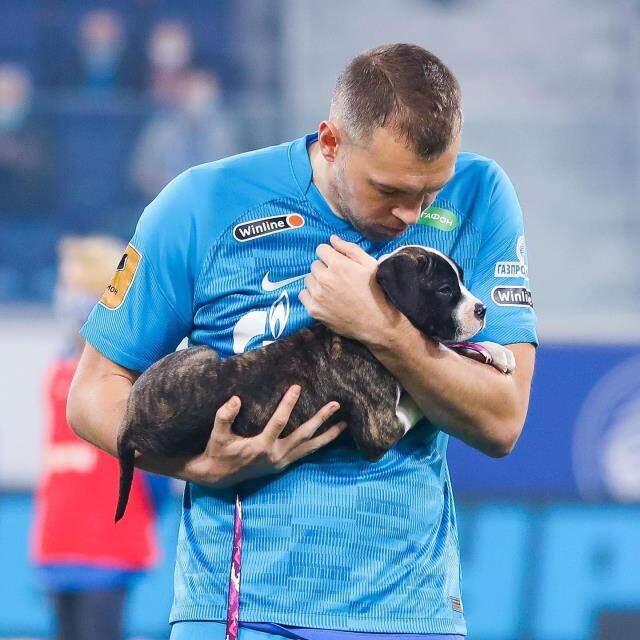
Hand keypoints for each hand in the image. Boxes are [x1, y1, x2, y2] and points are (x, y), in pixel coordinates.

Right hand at [183, 385, 346, 487]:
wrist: (217, 476)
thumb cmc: (218, 451)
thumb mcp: (217, 434)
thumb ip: (224, 417)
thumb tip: (235, 399)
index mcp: (261, 446)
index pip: (279, 422)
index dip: (288, 404)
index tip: (297, 387)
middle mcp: (276, 455)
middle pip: (304, 435)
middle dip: (321, 419)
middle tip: (336, 405)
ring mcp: (281, 461)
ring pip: (310, 448)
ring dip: (328, 436)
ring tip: (344, 424)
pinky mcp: (283, 465)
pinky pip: (305, 454)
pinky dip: (319, 445)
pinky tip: (329, 437)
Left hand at [299, 235, 405, 344]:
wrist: (377, 323)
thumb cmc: (377, 292)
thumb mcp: (370, 265)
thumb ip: (349, 249)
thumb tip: (332, 239)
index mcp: (338, 265)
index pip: (321, 249)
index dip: (330, 255)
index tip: (337, 262)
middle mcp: (324, 279)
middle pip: (314, 265)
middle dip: (324, 268)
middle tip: (338, 279)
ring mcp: (317, 295)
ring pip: (308, 279)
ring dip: (317, 281)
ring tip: (332, 290)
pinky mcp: (314, 310)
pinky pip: (303, 295)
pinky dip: (311, 295)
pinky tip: (324, 299)